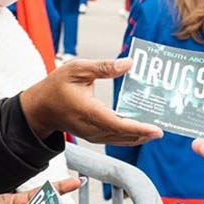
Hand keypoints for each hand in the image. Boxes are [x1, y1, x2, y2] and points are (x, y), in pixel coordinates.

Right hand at [19, 58, 163, 144]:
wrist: (39, 108)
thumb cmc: (56, 87)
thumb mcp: (77, 69)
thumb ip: (104, 67)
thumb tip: (129, 63)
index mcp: (88, 112)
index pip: (118, 124)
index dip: (139, 128)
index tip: (156, 130)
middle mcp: (92, 128)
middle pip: (123, 136)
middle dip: (145, 133)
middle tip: (164, 128)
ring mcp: (92, 134)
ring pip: (120, 140)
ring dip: (139, 137)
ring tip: (157, 130)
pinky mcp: (93, 135)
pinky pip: (115, 139)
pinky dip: (129, 136)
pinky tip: (142, 129)